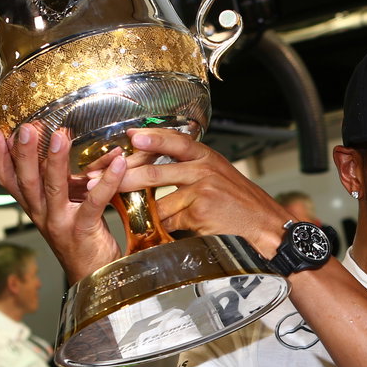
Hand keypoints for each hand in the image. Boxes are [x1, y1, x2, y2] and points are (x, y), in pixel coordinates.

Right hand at [0, 123, 124, 283]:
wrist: (97, 279)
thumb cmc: (83, 240)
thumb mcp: (64, 208)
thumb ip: (59, 184)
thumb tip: (60, 147)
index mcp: (36, 207)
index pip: (9, 181)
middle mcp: (43, 215)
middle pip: (26, 181)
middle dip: (23, 152)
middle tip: (26, 127)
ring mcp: (61, 223)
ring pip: (52, 188)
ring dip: (54, 160)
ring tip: (60, 135)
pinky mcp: (84, 231)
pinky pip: (94, 202)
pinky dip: (106, 181)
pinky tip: (117, 163)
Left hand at [120, 128, 291, 254]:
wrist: (267, 227)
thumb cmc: (242, 205)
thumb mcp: (220, 176)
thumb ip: (192, 170)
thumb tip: (154, 171)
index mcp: (208, 157)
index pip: (176, 141)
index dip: (152, 138)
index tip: (131, 135)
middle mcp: (205, 170)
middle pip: (156, 171)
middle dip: (125, 178)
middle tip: (99, 179)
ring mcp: (203, 191)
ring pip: (159, 200)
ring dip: (138, 208)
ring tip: (117, 208)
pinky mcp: (200, 213)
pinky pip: (170, 220)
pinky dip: (161, 227)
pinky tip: (154, 231)